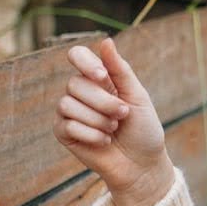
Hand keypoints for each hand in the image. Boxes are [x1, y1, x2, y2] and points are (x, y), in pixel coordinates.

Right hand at [54, 37, 175, 205]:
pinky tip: (103, 142)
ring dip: (98, 120)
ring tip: (113, 130)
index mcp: (98, 79)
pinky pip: (67, 125)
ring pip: (68, 104)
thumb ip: (120, 70)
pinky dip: (90, 134)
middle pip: (74, 83)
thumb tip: (105, 41)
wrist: (142, 164)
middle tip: (122, 115)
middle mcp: (80, 93)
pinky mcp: (63, 133)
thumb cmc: (143, 130)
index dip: (85, 63)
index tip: (103, 76)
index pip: (77, 56)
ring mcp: (69, 112)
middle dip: (103, 102)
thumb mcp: (137, 96)